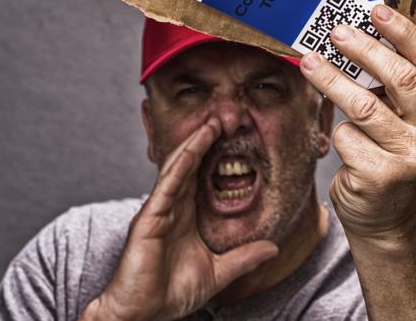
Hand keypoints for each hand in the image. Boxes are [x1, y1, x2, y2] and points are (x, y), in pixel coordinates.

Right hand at [82, 117, 278, 320]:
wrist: (141, 315)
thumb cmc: (171, 293)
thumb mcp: (219, 272)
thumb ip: (244, 258)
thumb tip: (274, 247)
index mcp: (187, 215)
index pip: (204, 175)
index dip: (217, 154)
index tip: (237, 134)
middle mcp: (173, 207)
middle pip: (191, 164)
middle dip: (207, 139)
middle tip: (227, 115)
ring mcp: (160, 210)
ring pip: (178, 168)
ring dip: (195, 143)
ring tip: (212, 122)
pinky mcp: (149, 219)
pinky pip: (166, 185)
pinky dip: (179, 165)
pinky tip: (192, 148)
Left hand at [299, 5, 415, 243]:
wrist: (388, 218)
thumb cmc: (393, 153)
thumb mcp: (409, 119)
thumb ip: (398, 84)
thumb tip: (361, 31)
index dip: (403, 33)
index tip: (376, 10)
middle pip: (402, 79)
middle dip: (365, 49)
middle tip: (337, 31)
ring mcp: (413, 159)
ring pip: (364, 105)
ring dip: (332, 79)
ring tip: (310, 61)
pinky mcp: (381, 177)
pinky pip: (347, 136)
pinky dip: (338, 132)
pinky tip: (345, 140)